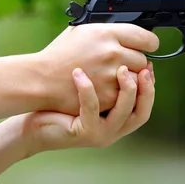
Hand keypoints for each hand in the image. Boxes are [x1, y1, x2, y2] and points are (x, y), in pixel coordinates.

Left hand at [13, 64, 154, 156]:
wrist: (34, 124)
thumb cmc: (60, 103)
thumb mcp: (89, 90)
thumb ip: (106, 78)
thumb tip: (121, 50)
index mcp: (117, 119)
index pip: (144, 106)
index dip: (150, 87)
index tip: (149, 66)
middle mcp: (113, 130)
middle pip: (142, 113)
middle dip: (146, 90)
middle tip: (143, 68)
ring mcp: (100, 134)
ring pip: (123, 114)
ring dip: (126, 89)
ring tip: (119, 68)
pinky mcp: (84, 133)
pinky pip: (92, 110)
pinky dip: (88, 90)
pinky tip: (80, 74)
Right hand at [36, 24, 158, 114]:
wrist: (42, 79)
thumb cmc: (60, 54)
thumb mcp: (82, 31)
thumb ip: (108, 31)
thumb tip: (129, 32)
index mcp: (106, 33)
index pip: (146, 38)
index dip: (149, 44)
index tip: (148, 47)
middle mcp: (112, 52)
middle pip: (143, 60)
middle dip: (136, 63)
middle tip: (124, 64)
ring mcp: (111, 75)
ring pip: (137, 79)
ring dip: (131, 80)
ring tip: (115, 78)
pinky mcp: (108, 95)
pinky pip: (126, 96)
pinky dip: (119, 94)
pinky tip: (107, 89)